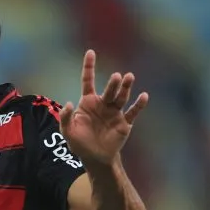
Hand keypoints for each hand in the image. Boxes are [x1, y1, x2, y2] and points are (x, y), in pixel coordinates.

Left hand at [60, 50, 148, 167]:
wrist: (95, 157)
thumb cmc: (80, 143)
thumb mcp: (68, 131)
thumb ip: (66, 117)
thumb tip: (69, 103)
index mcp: (88, 102)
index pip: (87, 81)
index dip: (89, 67)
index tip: (91, 52)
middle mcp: (103, 104)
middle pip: (108, 90)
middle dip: (113, 83)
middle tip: (117, 77)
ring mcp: (115, 112)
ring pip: (121, 97)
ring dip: (125, 88)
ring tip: (129, 77)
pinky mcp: (124, 123)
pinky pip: (132, 112)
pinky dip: (138, 105)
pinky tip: (143, 96)